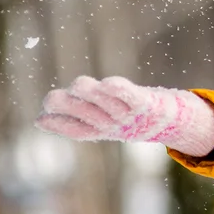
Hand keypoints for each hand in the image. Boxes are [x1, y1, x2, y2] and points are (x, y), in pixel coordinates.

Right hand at [36, 76, 213, 157]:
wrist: (175, 122)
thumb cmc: (133, 119)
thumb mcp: (102, 123)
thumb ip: (74, 119)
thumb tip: (38, 120)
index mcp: (98, 129)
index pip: (70, 128)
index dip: (53, 122)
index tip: (42, 117)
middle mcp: (109, 124)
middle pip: (74, 108)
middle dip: (61, 100)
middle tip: (65, 99)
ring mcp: (126, 113)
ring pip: (93, 95)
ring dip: (85, 89)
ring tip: (87, 88)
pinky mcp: (143, 102)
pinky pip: (125, 93)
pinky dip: (114, 87)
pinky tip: (107, 84)